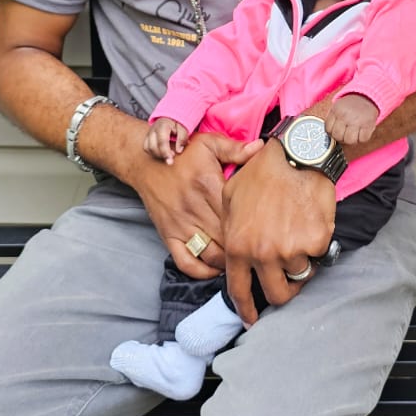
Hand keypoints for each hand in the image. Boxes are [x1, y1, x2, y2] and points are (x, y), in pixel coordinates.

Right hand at [131, 130, 262, 277]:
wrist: (146, 163)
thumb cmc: (181, 154)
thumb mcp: (209, 143)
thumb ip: (235, 148)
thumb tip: (261, 147)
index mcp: (208, 185)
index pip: (238, 215)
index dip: (256, 226)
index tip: (268, 231)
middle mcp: (194, 209)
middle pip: (228, 238)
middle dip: (247, 248)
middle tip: (262, 250)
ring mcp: (180, 225)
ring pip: (210, 254)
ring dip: (229, 261)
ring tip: (243, 260)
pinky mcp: (168, 236)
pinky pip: (185, 262)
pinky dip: (203, 272)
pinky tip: (217, 268)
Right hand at [144, 118, 188, 163]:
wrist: (170, 118)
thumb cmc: (177, 124)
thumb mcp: (183, 128)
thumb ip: (182, 138)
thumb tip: (179, 150)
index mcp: (163, 126)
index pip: (162, 141)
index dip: (166, 152)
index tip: (171, 160)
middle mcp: (153, 129)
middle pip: (153, 146)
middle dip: (162, 155)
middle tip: (171, 158)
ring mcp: (148, 133)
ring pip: (148, 148)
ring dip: (157, 155)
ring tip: (167, 155)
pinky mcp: (147, 137)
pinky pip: (146, 148)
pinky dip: (153, 153)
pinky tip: (161, 153)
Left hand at [220, 140, 335, 322]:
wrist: (297, 155)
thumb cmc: (262, 172)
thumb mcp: (230, 198)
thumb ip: (230, 229)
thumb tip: (233, 252)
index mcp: (238, 246)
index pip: (239, 290)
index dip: (247, 310)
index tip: (252, 320)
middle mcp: (262, 254)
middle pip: (278, 294)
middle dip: (285, 290)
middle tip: (289, 278)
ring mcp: (291, 250)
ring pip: (301, 272)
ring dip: (302, 261)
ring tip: (299, 235)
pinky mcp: (316, 242)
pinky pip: (319, 254)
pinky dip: (317, 243)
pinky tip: (310, 221)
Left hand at [326, 93, 378, 144]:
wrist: (367, 97)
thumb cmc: (351, 105)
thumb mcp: (337, 106)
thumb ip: (332, 118)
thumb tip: (329, 133)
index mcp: (336, 111)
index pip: (328, 130)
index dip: (332, 133)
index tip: (336, 131)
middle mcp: (345, 116)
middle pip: (338, 136)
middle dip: (341, 138)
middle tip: (345, 134)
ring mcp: (357, 121)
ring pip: (349, 140)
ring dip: (352, 140)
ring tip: (353, 134)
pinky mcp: (368, 125)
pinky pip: (362, 139)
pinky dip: (362, 138)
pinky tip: (361, 132)